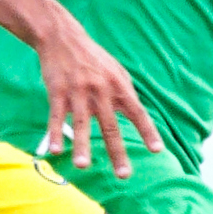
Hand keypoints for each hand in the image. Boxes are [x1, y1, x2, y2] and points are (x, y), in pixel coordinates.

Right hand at [34, 15, 161, 176]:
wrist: (63, 37)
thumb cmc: (93, 58)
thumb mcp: (116, 70)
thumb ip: (126, 91)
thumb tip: (137, 114)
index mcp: (119, 87)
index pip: (138, 113)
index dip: (148, 132)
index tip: (157, 150)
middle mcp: (101, 91)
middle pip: (111, 126)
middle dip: (117, 152)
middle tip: (124, 175)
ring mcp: (78, 93)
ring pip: (82, 124)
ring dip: (82, 146)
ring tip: (83, 166)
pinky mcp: (57, 93)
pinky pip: (57, 117)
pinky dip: (55, 134)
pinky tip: (56, 151)